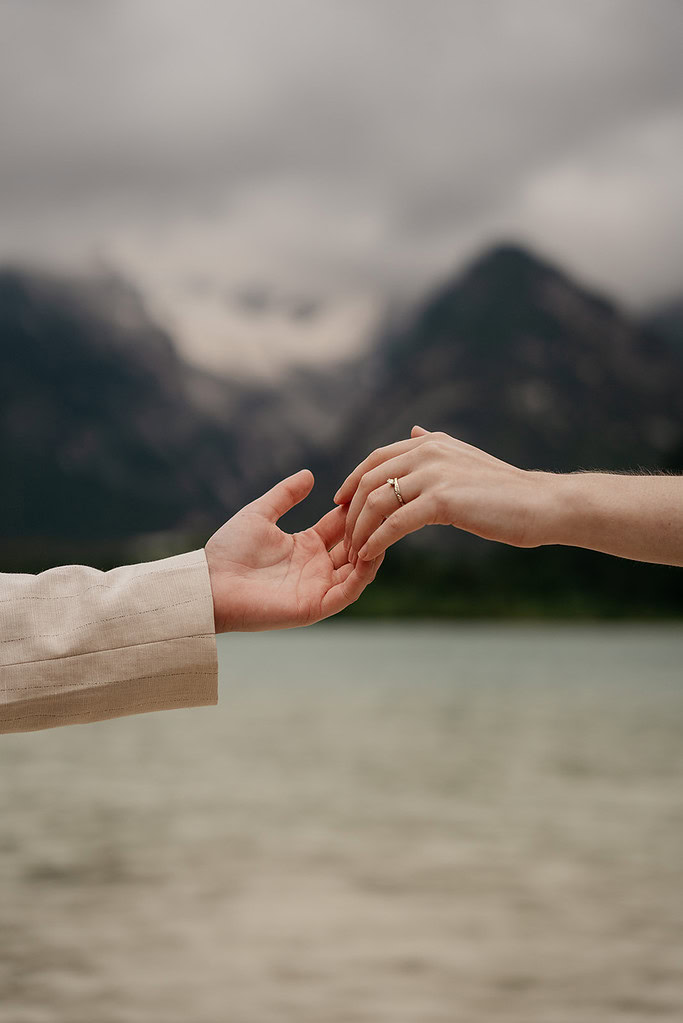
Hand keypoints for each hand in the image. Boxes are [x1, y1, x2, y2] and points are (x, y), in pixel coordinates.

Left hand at [205, 469, 382, 631]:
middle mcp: (316, 566)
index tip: (371, 488)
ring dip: (372, 548)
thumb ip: (284, 495)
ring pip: (360, 568)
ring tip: (383, 527)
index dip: (356, 509)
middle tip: (384, 507)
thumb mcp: (259, 514)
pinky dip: (365, 573)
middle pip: (356, 545)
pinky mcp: (317, 605)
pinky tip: (372, 552)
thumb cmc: (228, 551)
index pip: (342, 526)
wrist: (211, 584)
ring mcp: (318, 587)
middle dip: (370, 527)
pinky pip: (349, 590)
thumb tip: (309, 474)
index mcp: (306, 545)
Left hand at [335, 427, 553, 560]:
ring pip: (377, 502)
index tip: (339, 505)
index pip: (376, 459)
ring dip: (360, 529)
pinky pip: (395, 522)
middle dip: (351, 511)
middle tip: (343, 537)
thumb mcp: (464, 458)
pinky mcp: (442, 500)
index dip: (352, 481)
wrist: (540, 503)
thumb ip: (434, 447)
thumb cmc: (504, 489)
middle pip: (370, 480)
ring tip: (355, 551)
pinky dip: (377, 540)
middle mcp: (428, 451)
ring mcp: (434, 474)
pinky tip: (370, 555)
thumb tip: (414, 431)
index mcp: (430, 442)